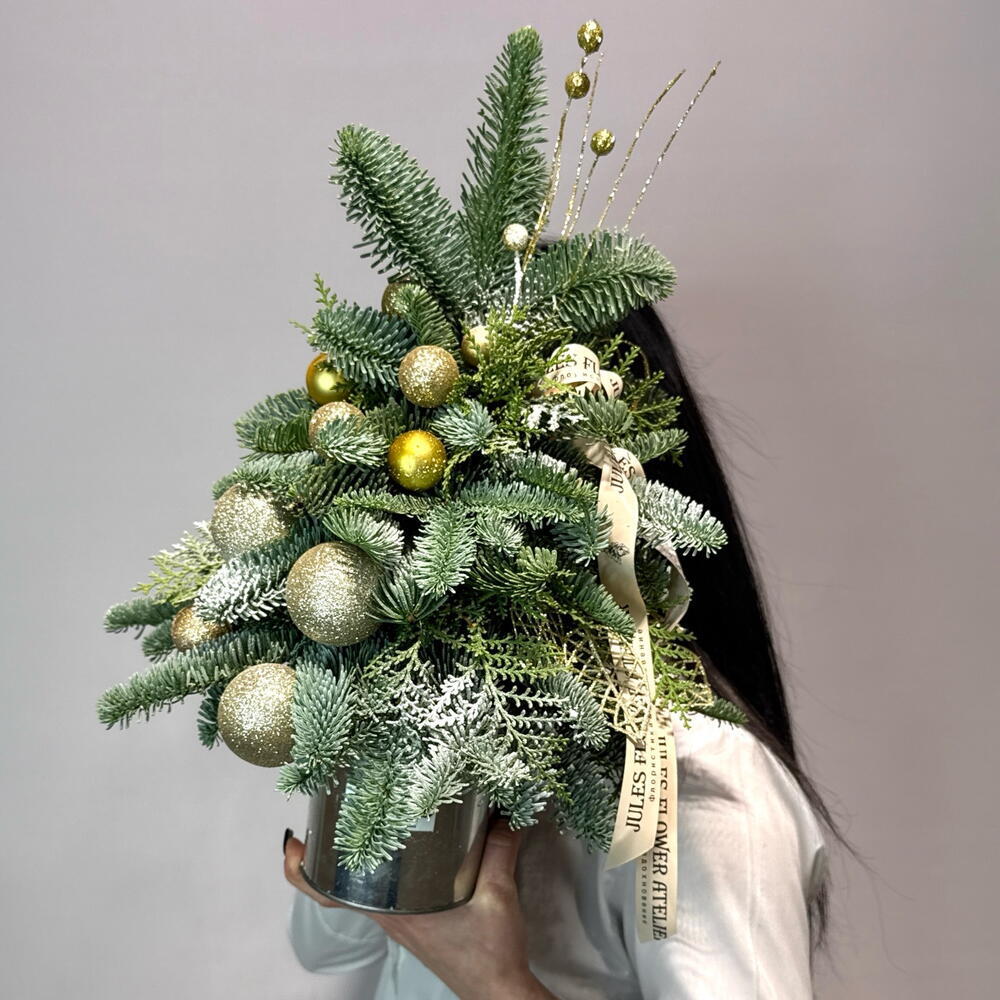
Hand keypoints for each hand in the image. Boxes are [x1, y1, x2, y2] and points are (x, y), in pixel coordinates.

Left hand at [284, 817, 557, 999]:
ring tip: (364, 818)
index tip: (292, 842)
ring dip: (358, 857)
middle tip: (330, 811)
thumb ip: (499, 849)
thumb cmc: (489, 953)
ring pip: (363, 886)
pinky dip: (383, 870)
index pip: (329, 894)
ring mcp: (401, 919)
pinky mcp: (415, 921)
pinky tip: (404, 849)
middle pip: (341, 882)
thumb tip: (505, 810)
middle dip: (330, 848)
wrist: (497, 990)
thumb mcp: (498, 894)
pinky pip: (387, 892)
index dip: (303, 870)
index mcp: (395, 909)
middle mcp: (390, 914)